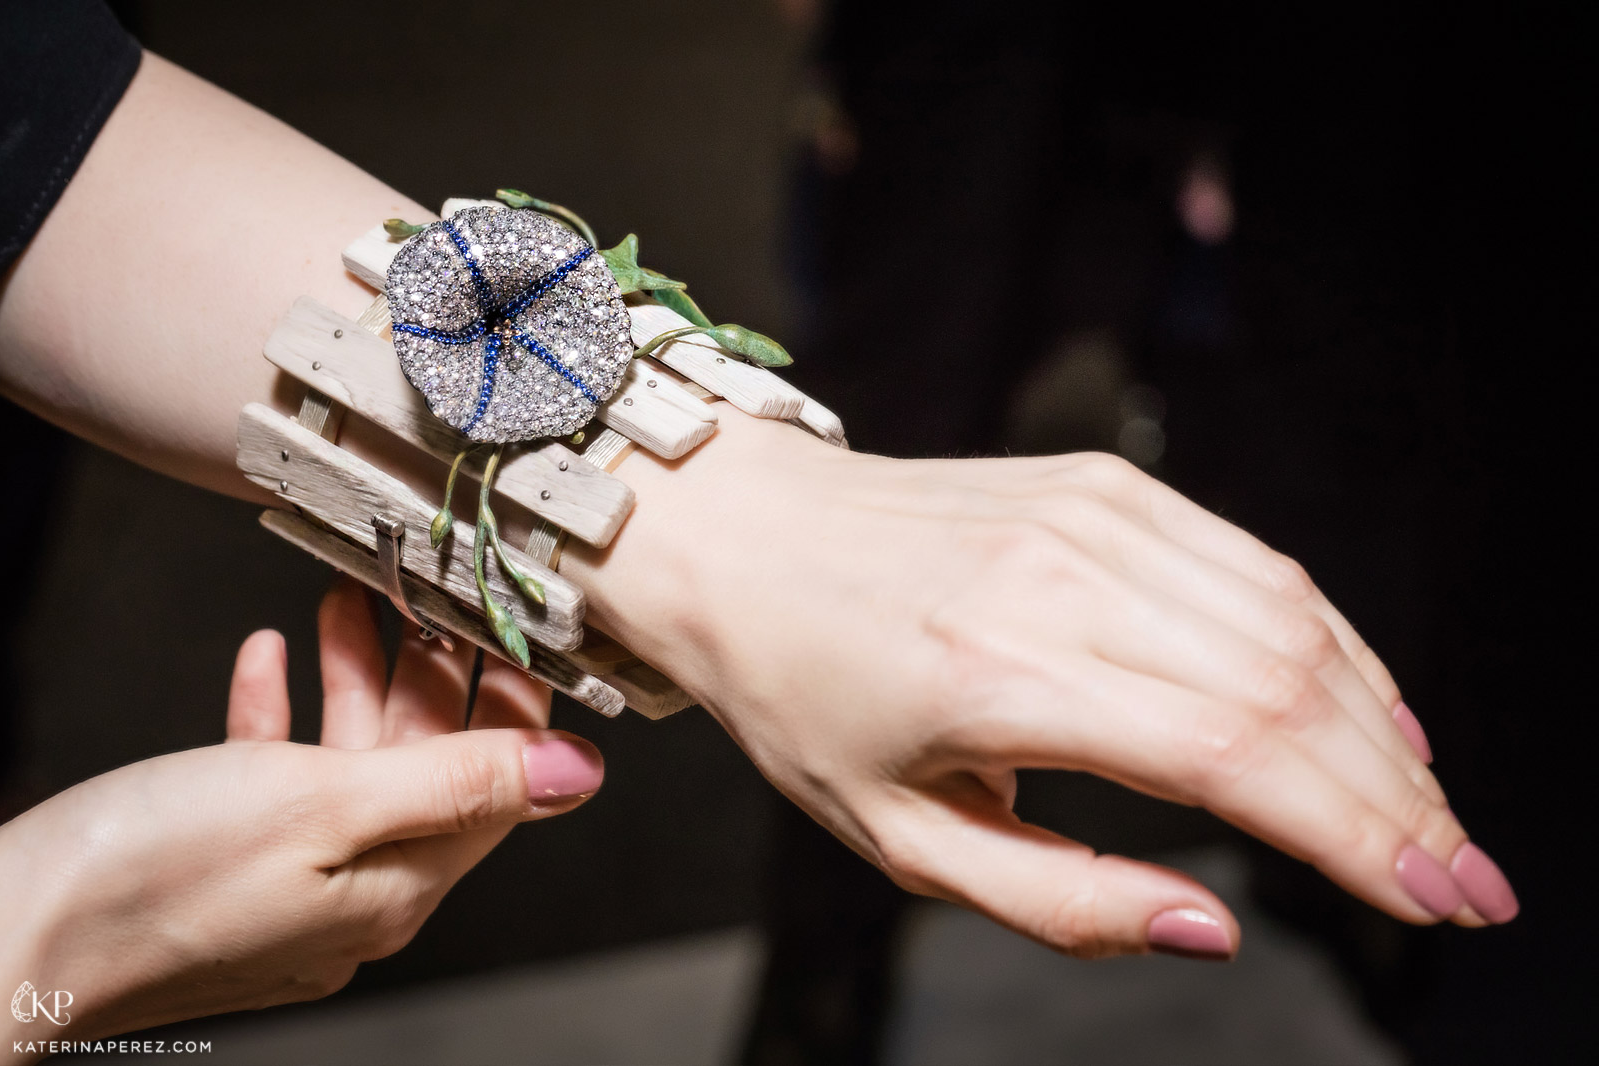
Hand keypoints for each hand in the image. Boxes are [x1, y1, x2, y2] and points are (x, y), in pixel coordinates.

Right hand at [0, 581, 602, 1045]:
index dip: (509, 698)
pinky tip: (268, 660)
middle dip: (427, 673)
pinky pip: (274, 780)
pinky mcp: (225, 868)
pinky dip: (278, 717)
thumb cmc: (154, 878)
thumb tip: (577, 774)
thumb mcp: (326, 804)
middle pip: (425, 766)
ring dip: (352, 678)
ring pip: (350, 763)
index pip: (495, 784)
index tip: (510, 625)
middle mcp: (357, 893)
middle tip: (425, 595)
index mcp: (398, 886)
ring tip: (345, 601)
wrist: (4, 942)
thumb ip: (457, 781)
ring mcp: (289, 883)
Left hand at [572, 409, 1517, 960]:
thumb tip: (1212, 928)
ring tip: (1425, 810)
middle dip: (1397, 798)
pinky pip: (1250, 561)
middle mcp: (1060, 579)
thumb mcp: (898, 836)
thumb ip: (1060, 899)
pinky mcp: (1103, 484)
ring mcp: (1089, 514)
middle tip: (1462, 877)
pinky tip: (1363, 701)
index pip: (1231, 755)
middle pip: (1285, 686)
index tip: (1435, 898)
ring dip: (1379, 722)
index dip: (1353, 836)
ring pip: (1290, 618)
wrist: (740, 535)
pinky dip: (1328, 637)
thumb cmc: (800, 691)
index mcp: (997, 676)